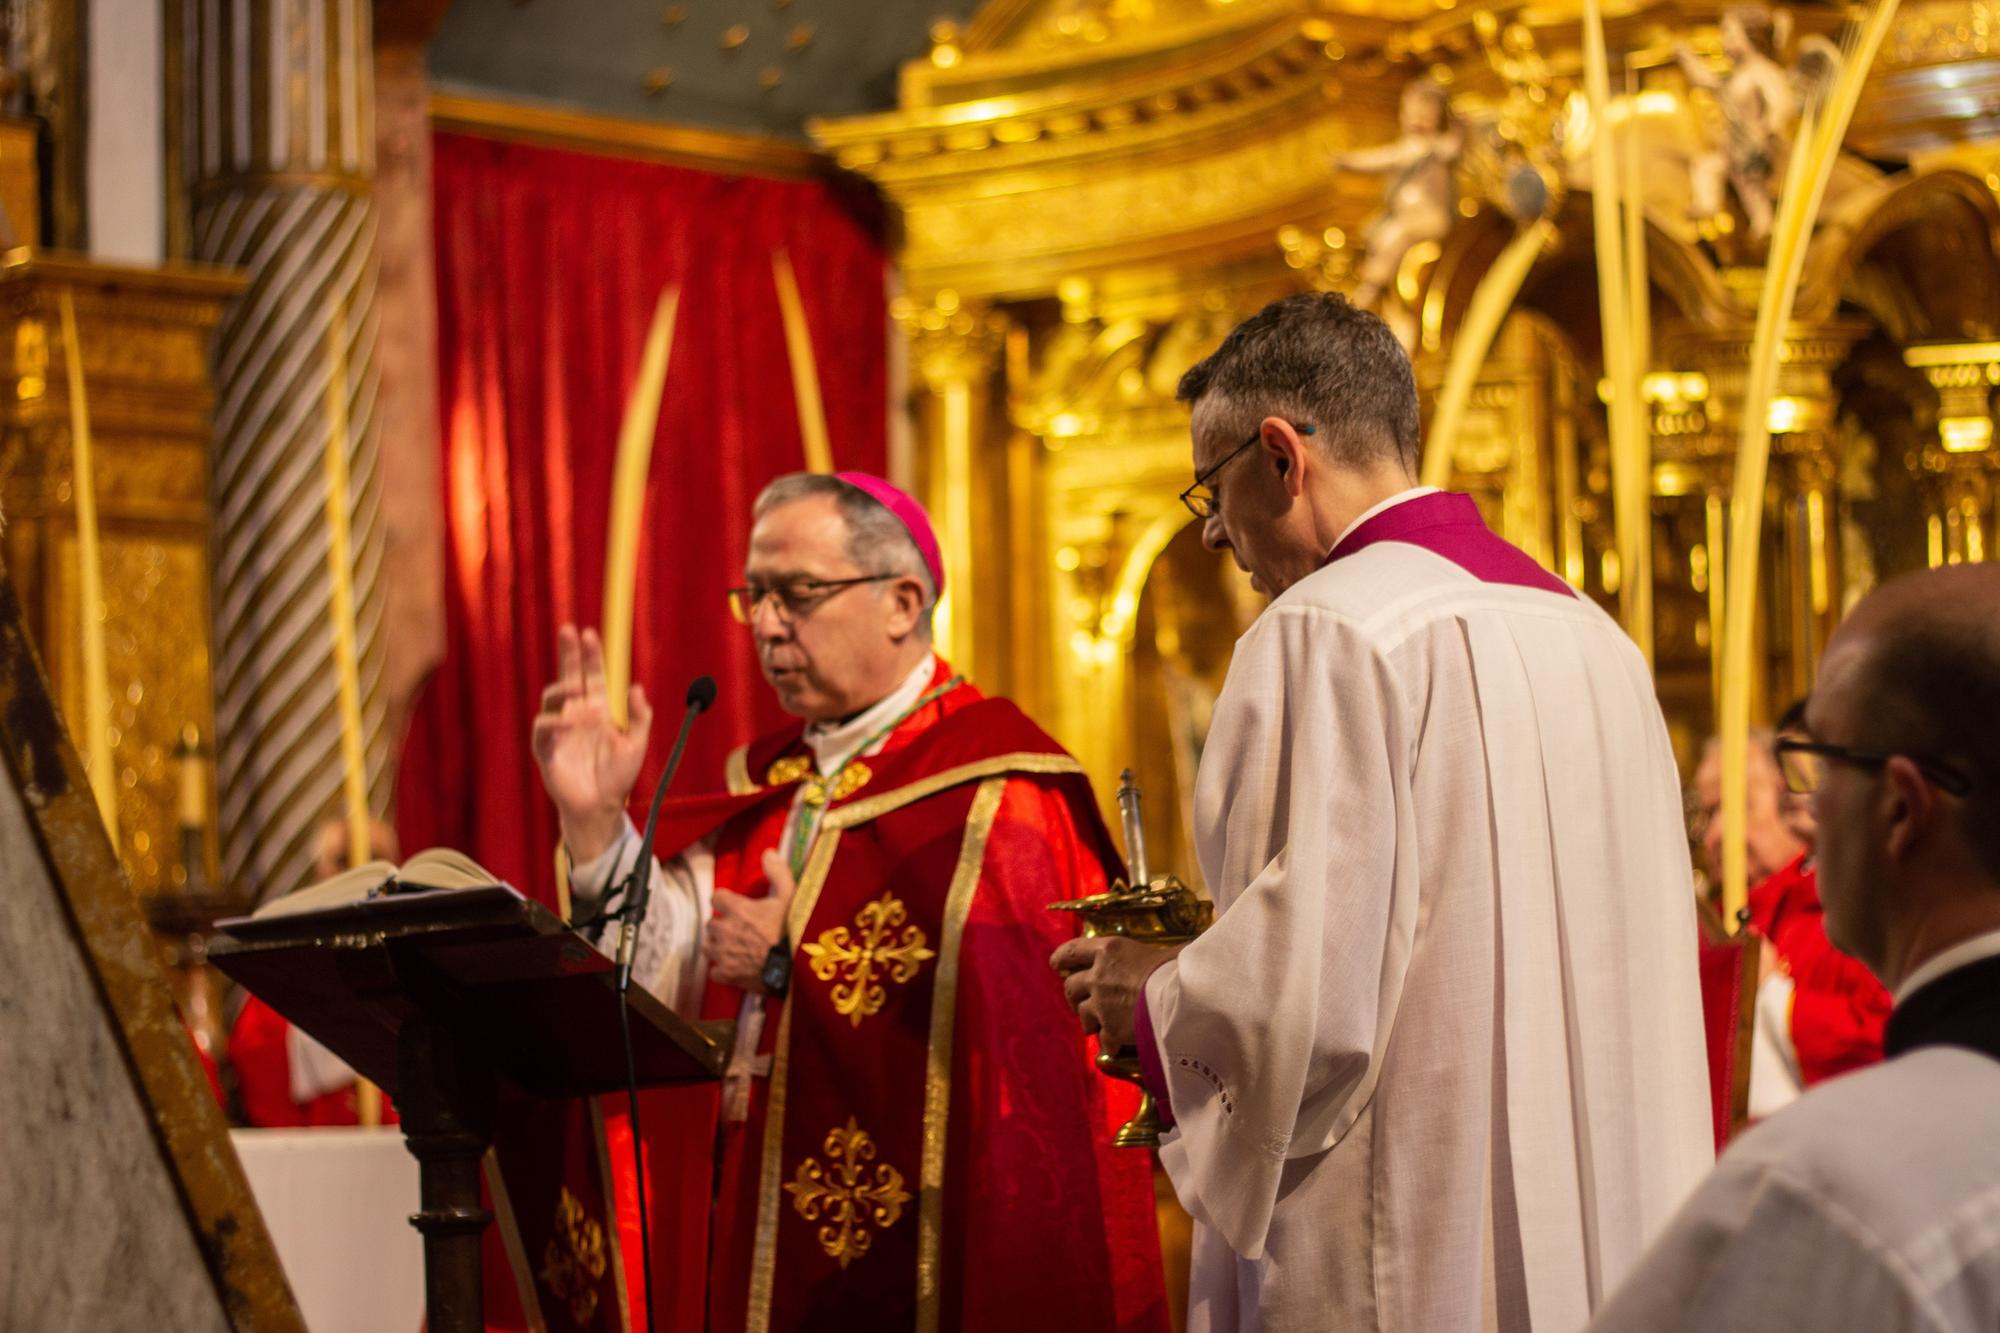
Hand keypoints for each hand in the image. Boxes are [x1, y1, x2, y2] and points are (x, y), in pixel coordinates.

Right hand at [531, 624, 652, 862]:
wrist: (600, 806)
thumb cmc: (617, 776)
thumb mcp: (637, 744)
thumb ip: (640, 716)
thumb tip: (637, 687)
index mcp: (599, 709)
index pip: (593, 676)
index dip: (590, 655)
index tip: (589, 634)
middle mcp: (578, 714)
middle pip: (570, 676)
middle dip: (569, 653)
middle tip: (568, 630)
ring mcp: (560, 729)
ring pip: (553, 697)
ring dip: (565, 689)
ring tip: (577, 691)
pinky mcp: (546, 748)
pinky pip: (543, 729)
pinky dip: (553, 722)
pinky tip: (567, 722)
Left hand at [704, 850, 795, 992]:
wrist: (796, 968)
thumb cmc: (794, 929)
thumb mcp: (791, 897)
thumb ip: (778, 873)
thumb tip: (768, 851)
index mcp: (737, 909)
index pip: (715, 897)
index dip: (724, 900)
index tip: (734, 905)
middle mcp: (724, 930)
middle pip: (710, 924)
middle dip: (721, 925)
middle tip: (738, 929)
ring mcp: (723, 954)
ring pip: (708, 947)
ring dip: (718, 947)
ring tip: (733, 948)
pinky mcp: (727, 975)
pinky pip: (714, 971)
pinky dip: (722, 970)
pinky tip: (733, 968)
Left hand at [1049, 936, 1181, 1052]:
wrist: (1183, 1000)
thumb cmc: (1180, 969)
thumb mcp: (1166, 952)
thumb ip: (1160, 956)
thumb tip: (1179, 953)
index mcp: (1110, 951)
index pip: (1073, 950)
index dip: (1061, 957)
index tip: (1055, 963)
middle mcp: (1099, 976)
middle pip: (1071, 986)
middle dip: (1073, 995)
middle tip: (1078, 1000)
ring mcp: (1101, 1004)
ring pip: (1082, 1014)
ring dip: (1088, 1020)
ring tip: (1096, 1026)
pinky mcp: (1110, 1029)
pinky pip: (1103, 1039)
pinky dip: (1108, 1042)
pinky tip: (1116, 1045)